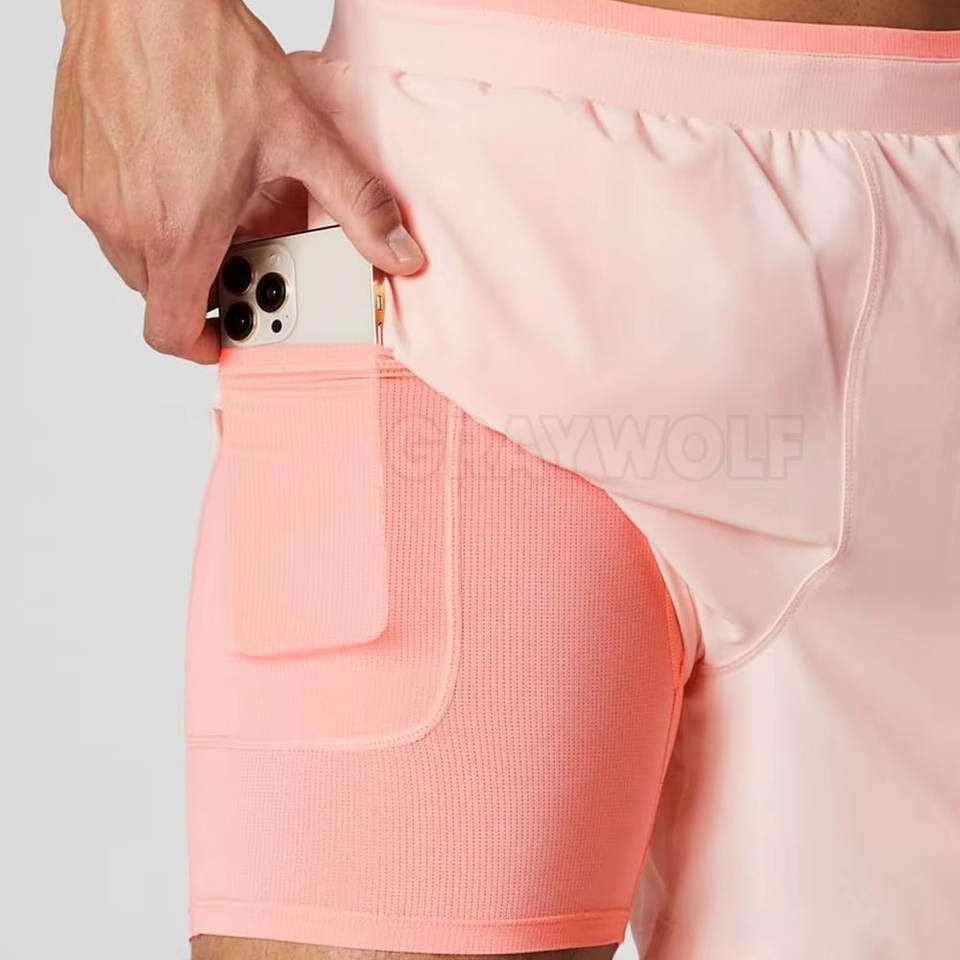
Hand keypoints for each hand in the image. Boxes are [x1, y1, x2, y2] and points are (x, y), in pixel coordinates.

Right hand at [50, 0, 424, 362]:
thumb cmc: (208, 57)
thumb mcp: (303, 139)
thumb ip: (358, 207)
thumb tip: (400, 253)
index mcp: (179, 233)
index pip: (172, 331)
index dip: (205, 345)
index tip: (233, 332)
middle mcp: (124, 223)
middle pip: (163, 293)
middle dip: (206, 283)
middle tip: (242, 247)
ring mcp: (92, 194)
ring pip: (135, 255)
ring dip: (175, 246)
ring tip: (213, 200)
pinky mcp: (72, 164)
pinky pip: (108, 213)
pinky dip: (143, 211)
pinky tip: (176, 169)